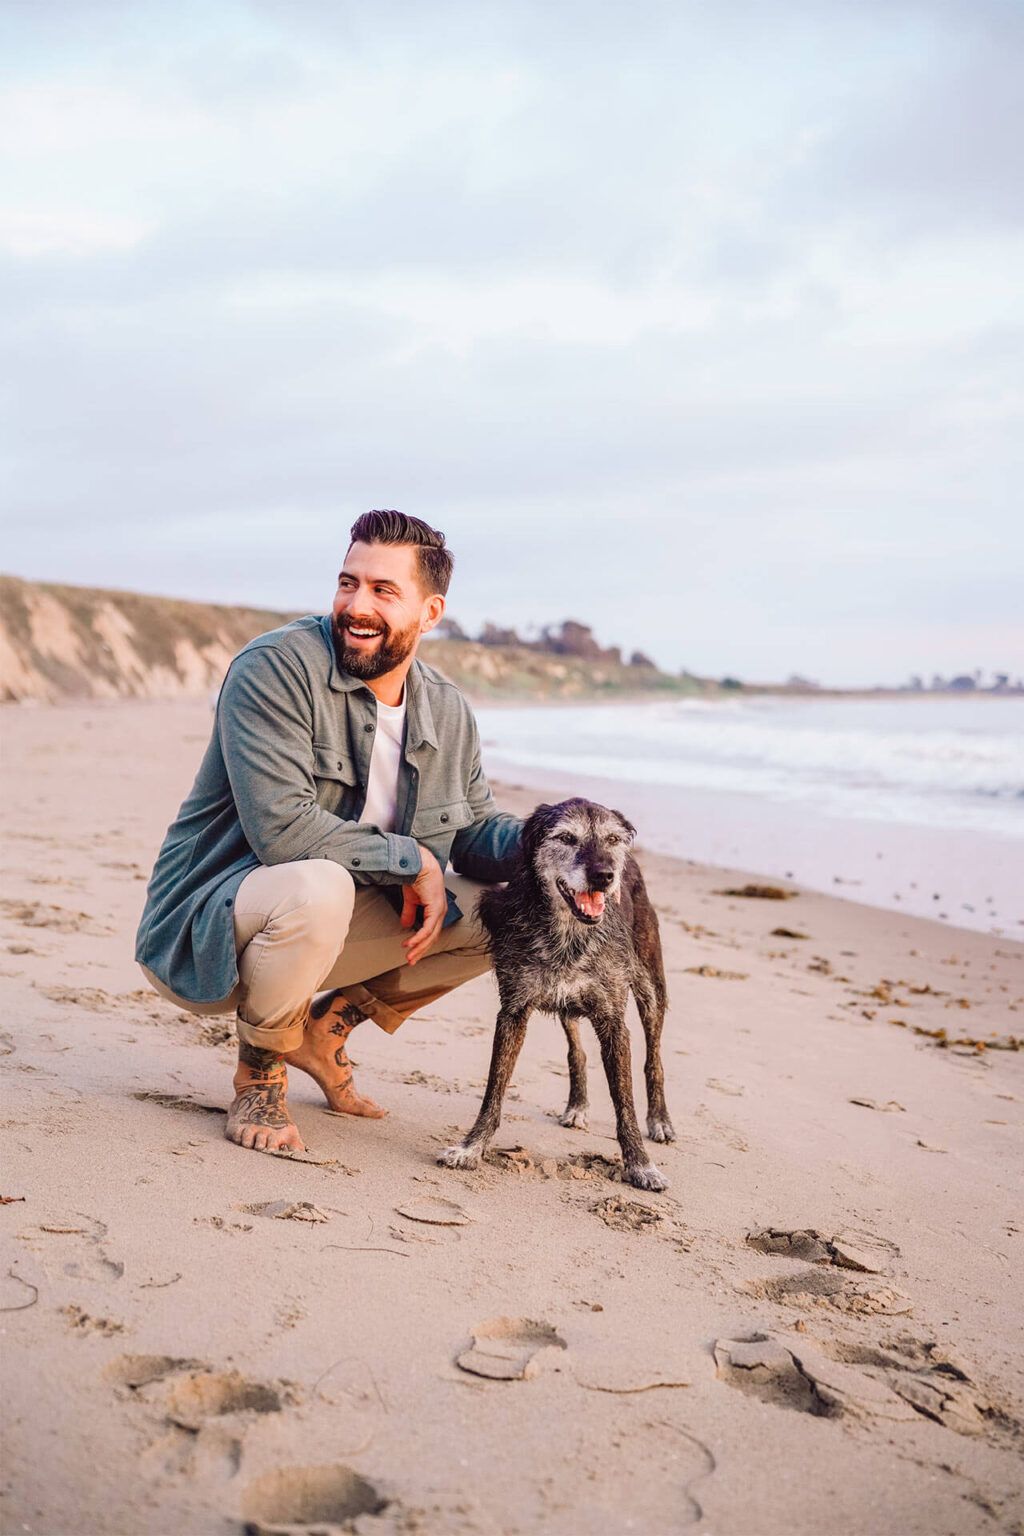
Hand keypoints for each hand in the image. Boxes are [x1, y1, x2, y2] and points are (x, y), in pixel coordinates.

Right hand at [400, 845, 446, 965]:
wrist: (418, 864)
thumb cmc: (416, 877)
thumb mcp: (411, 900)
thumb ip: (409, 912)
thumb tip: (405, 926)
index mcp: (436, 910)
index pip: (431, 932)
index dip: (422, 944)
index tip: (412, 953)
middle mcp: (441, 912)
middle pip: (432, 937)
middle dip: (421, 950)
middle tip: (411, 960)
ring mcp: (440, 910)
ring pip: (431, 936)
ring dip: (419, 947)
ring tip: (409, 955)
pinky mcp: (435, 908)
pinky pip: (428, 928)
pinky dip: (419, 938)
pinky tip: (410, 944)